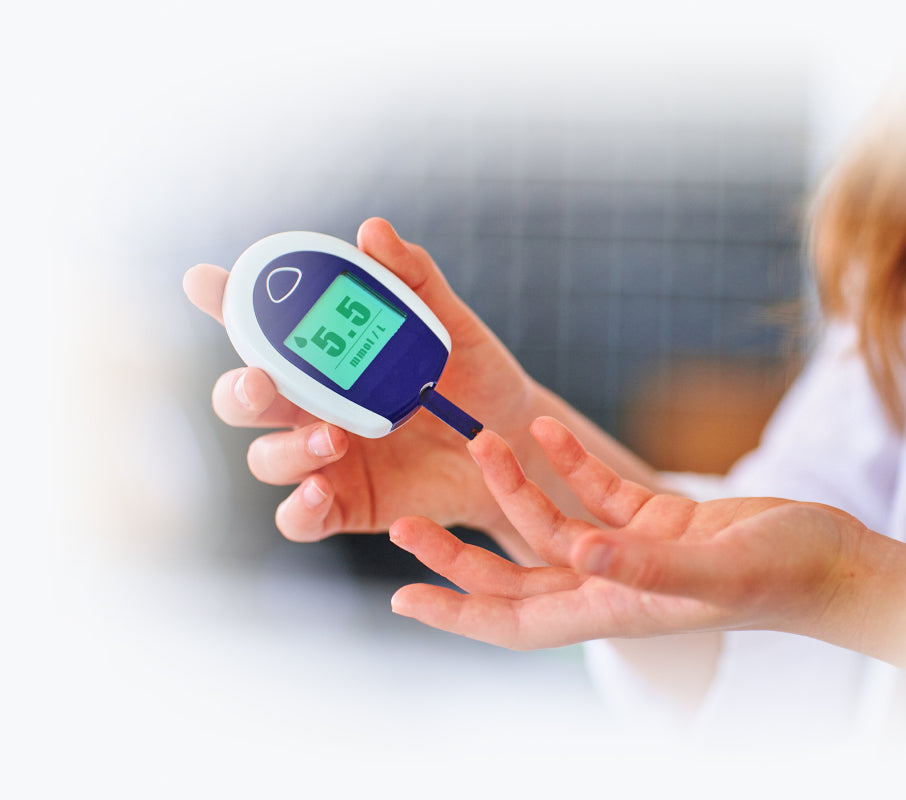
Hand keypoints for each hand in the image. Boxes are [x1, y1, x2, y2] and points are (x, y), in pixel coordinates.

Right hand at [184, 218, 537, 556]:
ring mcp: (322, 458)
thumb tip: (373, 231)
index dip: (225, 304)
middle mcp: (309, 407)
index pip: (260, 328)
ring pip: (265, 458)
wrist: (514, 441)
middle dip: (239, 388)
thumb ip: (414, 279)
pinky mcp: (345, 504)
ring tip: (333, 437)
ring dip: (285, 448)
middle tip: (263, 379)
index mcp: (323, 357)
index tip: (205, 282)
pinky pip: (298, 517)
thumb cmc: (475, 377)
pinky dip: (299, 508)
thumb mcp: (451, 325)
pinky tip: (320, 490)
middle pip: (243, 399)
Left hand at [389, 417, 871, 649]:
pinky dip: (570, 462)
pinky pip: (599, 490)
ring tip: (479, 442)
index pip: (516, 622)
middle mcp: (614, 584)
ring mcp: (634, 551)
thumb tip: (580, 555)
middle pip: (517, 577)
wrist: (833, 559)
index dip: (457, 614)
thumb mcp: (713, 567)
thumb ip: (646, 565)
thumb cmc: (783, 574)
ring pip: (553, 524)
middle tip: (404, 526)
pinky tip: (546, 427)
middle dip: (460, 556)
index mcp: (615, 608)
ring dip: (514, 488)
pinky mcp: (659, 518)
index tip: (402, 598)